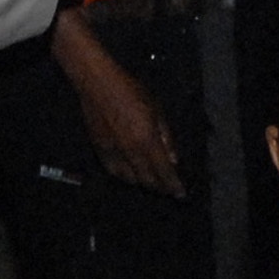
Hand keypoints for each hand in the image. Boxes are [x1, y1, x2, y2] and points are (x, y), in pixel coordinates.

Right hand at [59, 26, 185, 196]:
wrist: (98, 84)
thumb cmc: (130, 91)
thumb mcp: (156, 109)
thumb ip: (166, 136)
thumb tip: (173, 158)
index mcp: (146, 140)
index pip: (163, 171)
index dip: (173, 185)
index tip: (180, 194)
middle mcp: (130, 151)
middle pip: (147, 180)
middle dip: (159, 187)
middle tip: (168, 189)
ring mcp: (113, 153)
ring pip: (130, 179)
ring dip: (143, 183)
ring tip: (151, 182)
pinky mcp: (100, 150)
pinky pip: (114, 172)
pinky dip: (124, 177)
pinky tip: (130, 175)